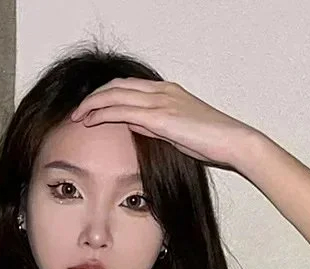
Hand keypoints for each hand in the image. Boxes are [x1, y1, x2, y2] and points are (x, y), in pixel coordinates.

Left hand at [69, 77, 256, 169]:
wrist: (233, 141)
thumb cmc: (210, 142)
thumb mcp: (177, 132)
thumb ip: (154, 126)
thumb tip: (133, 123)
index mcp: (167, 92)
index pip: (128, 86)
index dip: (107, 95)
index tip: (91, 108)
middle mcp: (162, 91)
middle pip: (117, 85)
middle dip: (94, 97)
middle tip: (77, 112)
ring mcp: (161, 101)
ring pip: (116, 94)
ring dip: (92, 104)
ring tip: (77, 116)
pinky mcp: (160, 116)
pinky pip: (124, 110)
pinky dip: (104, 113)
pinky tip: (91, 121)